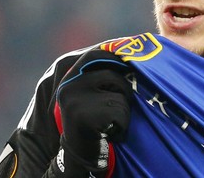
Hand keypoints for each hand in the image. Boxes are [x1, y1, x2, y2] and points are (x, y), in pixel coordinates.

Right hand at [56, 50, 131, 172]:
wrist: (76, 154)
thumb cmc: (92, 119)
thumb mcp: (90, 91)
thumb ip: (101, 72)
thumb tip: (130, 49)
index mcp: (69, 73)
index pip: (97, 53)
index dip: (118, 54)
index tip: (134, 59)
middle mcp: (69, 83)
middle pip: (113, 72)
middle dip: (125, 86)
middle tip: (125, 100)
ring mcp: (74, 98)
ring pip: (120, 93)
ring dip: (124, 108)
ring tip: (112, 120)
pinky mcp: (83, 116)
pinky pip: (119, 112)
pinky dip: (122, 124)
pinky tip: (111, 132)